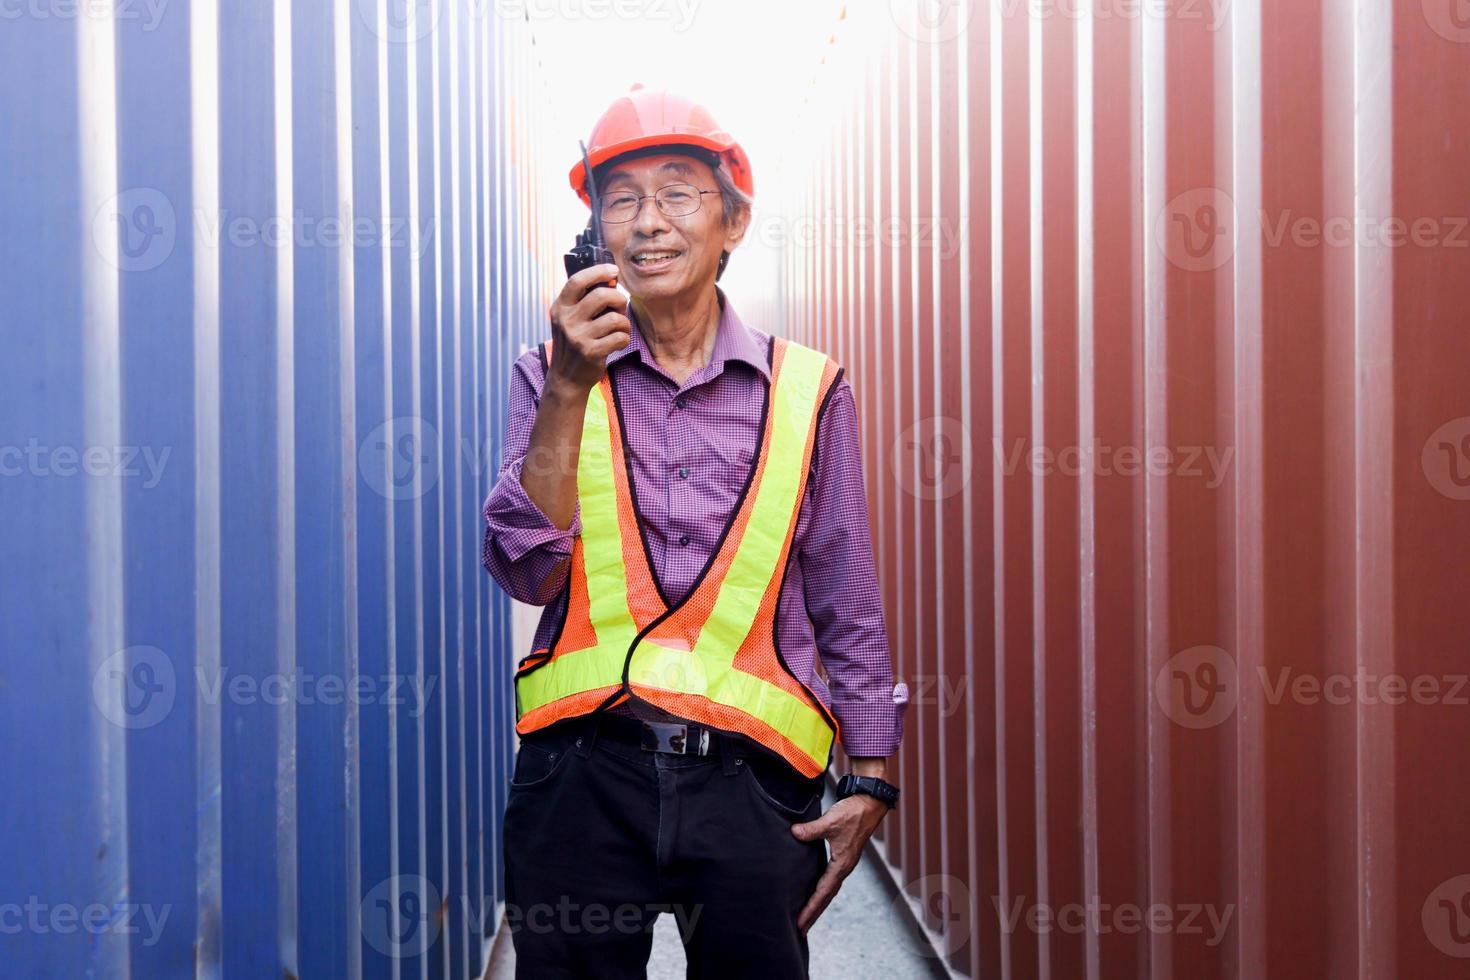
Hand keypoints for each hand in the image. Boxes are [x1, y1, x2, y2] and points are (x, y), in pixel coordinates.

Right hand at [547, 263, 630, 393]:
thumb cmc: (574, 344)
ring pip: (615, 318)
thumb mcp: (569, 319)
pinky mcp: (591, 352)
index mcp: (560, 308)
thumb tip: (611, 280)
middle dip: (619, 299)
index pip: (577, 281)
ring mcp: (578, 337)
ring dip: (624, 323)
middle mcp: (566, 320)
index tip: (613, 271)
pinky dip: (624, 339)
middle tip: (620, 308)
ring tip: (620, 329)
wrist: (566, 378)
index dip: (598, 272)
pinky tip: (617, 343)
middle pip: (602, 296)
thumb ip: (584, 301)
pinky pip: (620, 337)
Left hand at [790, 792, 889, 933]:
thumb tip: (794, 833)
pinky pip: (830, 879)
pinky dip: (822, 889)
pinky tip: (814, 891)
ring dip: (818, 903)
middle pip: (827, 896)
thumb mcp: (831, 821)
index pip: (823, 892)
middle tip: (801, 929)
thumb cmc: (853, 813)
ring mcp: (844, 862)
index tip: (801, 921)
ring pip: (829, 889)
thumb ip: (811, 829)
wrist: (870, 803)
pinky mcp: (843, 856)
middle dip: (814, 912)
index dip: (811, 907)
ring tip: (806, 916)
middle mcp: (844, 867)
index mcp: (842, 864)